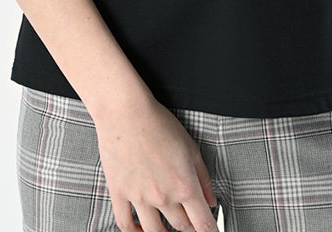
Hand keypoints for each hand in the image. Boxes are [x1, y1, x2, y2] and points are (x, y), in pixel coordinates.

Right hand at [93, 93, 219, 231]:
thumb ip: (203, 178)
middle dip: (189, 226)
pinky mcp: (120, 194)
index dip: (211, 231)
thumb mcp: (190, 147)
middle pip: (181, 227)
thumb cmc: (158, 123)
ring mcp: (140, 198)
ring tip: (168, 230)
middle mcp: (163, 196)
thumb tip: (211, 201)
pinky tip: (140, 230)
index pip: (204, 223)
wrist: (126, 112)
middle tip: (190, 220)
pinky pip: (125, 224)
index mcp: (184, 185)